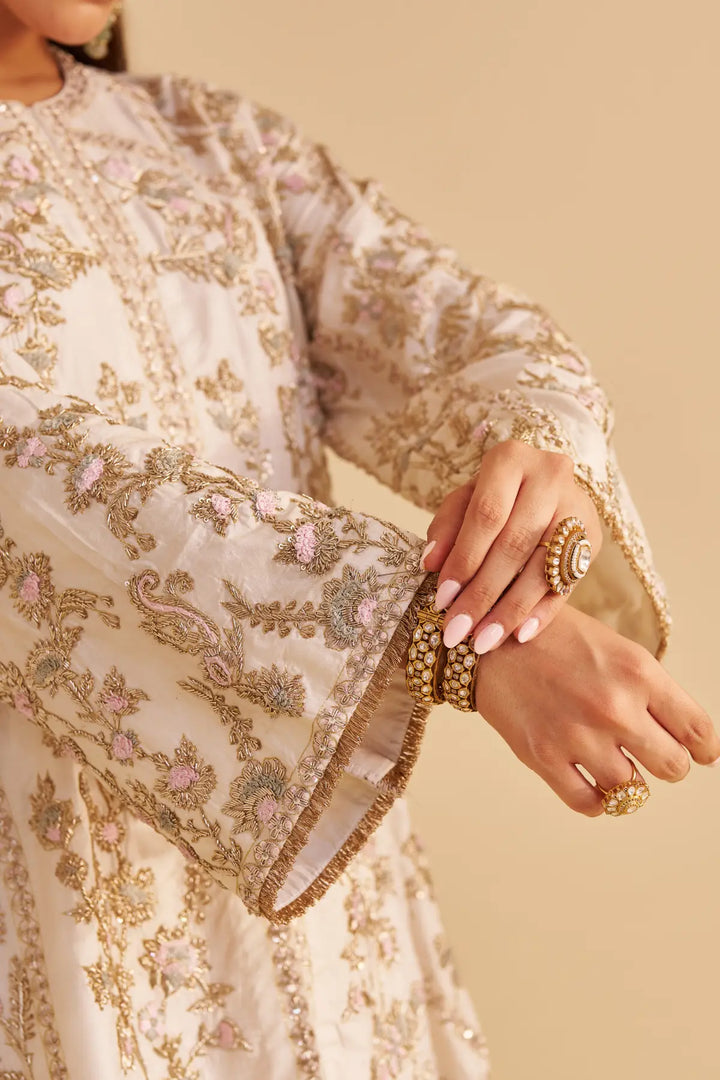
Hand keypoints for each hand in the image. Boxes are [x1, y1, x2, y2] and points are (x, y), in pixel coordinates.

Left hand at [421, 440, 601, 652]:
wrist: (544, 484)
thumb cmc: (493, 494)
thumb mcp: (464, 499)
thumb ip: (446, 527)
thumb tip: (431, 563)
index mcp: (511, 459)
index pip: (487, 514)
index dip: (464, 559)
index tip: (442, 599)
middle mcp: (550, 476)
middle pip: (514, 544)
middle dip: (482, 593)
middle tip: (457, 632)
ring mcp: (577, 507)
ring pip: (542, 567)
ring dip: (510, 610)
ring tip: (483, 641)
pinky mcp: (593, 537)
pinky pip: (566, 582)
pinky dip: (543, 611)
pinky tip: (520, 635)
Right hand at [472, 604, 719, 813]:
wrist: (488, 637)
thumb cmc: (557, 639)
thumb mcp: (616, 649)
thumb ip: (652, 692)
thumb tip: (692, 744)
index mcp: (639, 672)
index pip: (699, 732)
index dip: (705, 749)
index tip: (699, 753)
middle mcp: (614, 707)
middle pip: (674, 767)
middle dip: (667, 763)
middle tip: (649, 752)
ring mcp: (578, 736)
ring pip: (633, 791)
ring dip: (627, 780)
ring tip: (611, 759)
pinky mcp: (543, 758)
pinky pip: (591, 804)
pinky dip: (597, 799)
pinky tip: (589, 779)